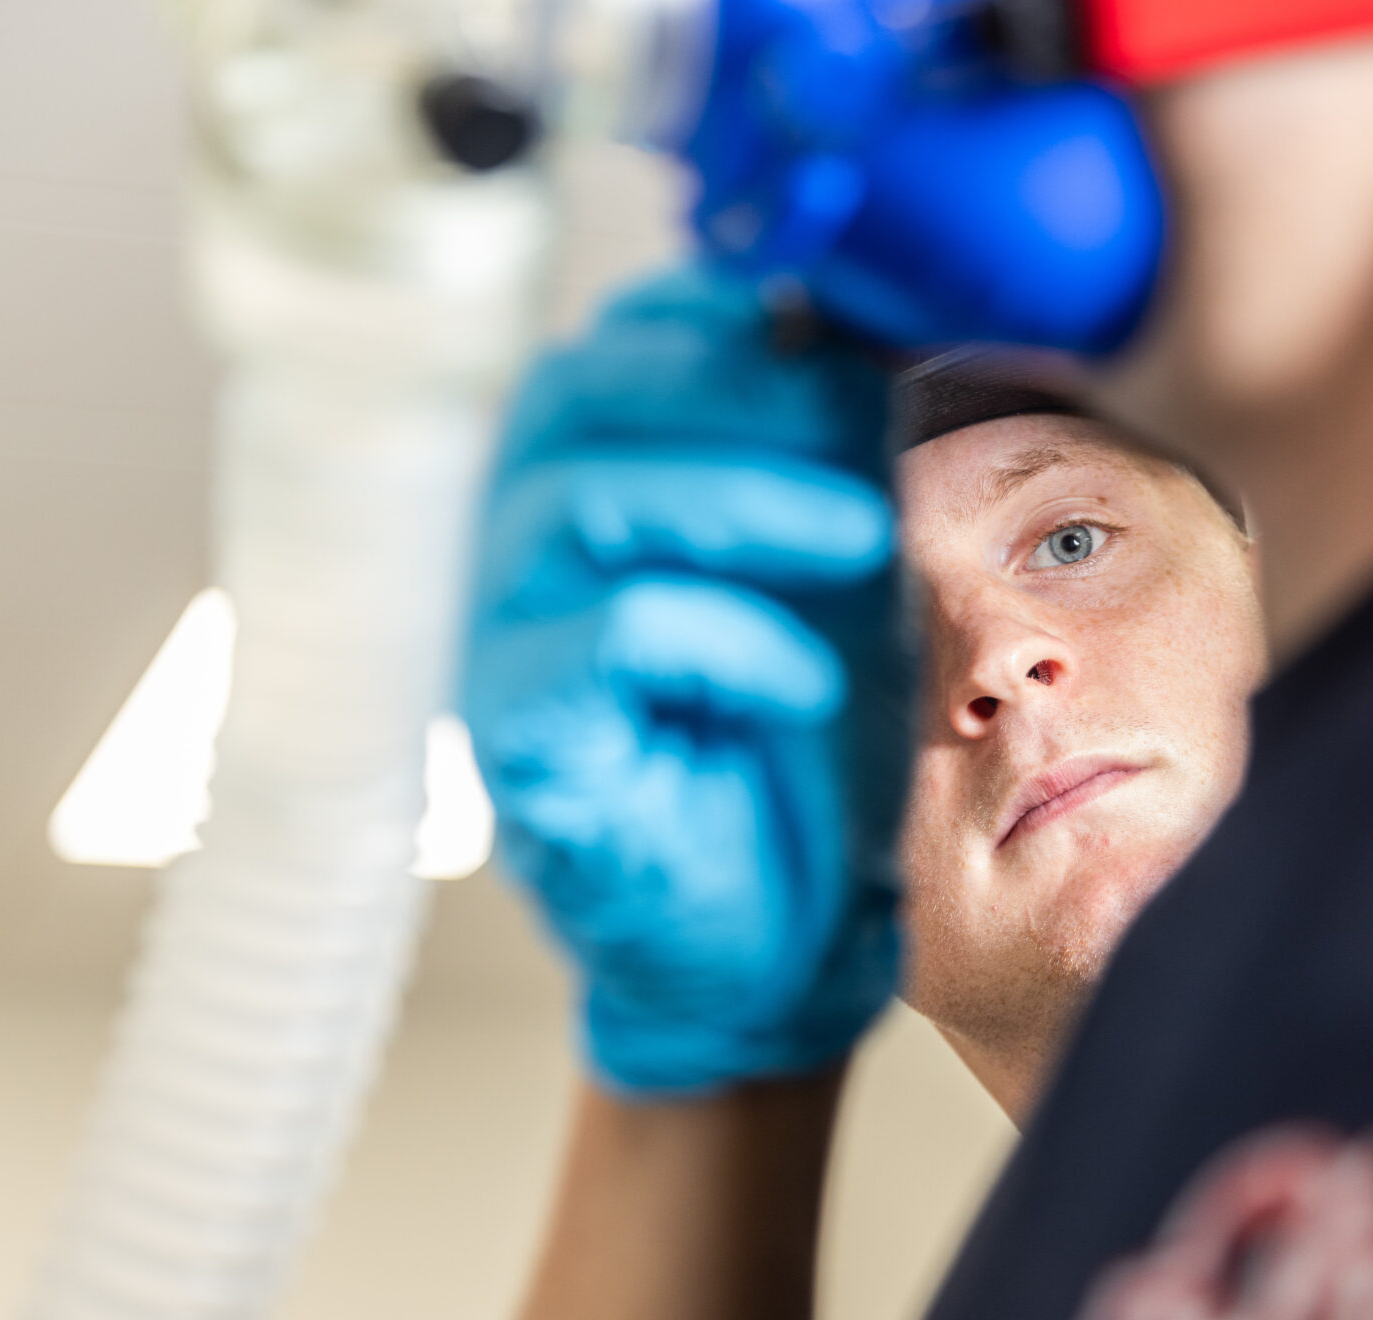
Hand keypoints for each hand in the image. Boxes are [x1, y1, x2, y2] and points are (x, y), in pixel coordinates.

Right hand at [465, 266, 909, 1094]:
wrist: (774, 947)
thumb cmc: (800, 758)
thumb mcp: (839, 586)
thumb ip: (833, 467)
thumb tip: (869, 338)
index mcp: (588, 488)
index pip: (614, 346)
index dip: (722, 319)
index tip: (842, 336)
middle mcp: (521, 548)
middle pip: (575, 395)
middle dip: (733, 386)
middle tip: (859, 418)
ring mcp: (503, 641)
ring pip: (579, 498)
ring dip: (742, 497)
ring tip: (863, 537)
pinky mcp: (524, 738)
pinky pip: (607, 638)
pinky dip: (727, 639)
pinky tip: (805, 680)